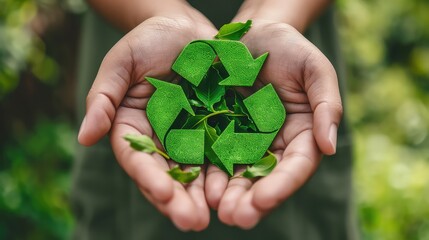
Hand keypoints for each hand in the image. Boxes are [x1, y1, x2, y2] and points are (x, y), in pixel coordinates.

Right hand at [77, 13, 217, 230]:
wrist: (189, 30)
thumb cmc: (150, 40)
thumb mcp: (122, 62)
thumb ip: (104, 98)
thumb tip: (84, 137)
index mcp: (132, 126)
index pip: (136, 158)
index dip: (148, 176)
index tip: (163, 193)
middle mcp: (160, 139)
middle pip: (166, 174)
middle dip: (178, 199)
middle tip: (192, 221)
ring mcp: (189, 137)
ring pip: (194, 172)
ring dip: (202, 196)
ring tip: (214, 216)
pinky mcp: (215, 131)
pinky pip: (221, 154)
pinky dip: (226, 173)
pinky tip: (236, 189)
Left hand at [204, 21, 342, 227]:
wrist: (253, 36)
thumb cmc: (289, 49)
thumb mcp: (315, 70)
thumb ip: (326, 106)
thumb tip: (330, 146)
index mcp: (301, 134)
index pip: (295, 165)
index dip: (282, 184)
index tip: (264, 200)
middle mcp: (273, 144)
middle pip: (265, 178)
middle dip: (251, 200)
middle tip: (236, 217)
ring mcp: (245, 141)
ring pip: (237, 173)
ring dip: (227, 194)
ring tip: (216, 210)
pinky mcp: (219, 132)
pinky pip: (212, 154)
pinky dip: (206, 171)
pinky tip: (197, 185)